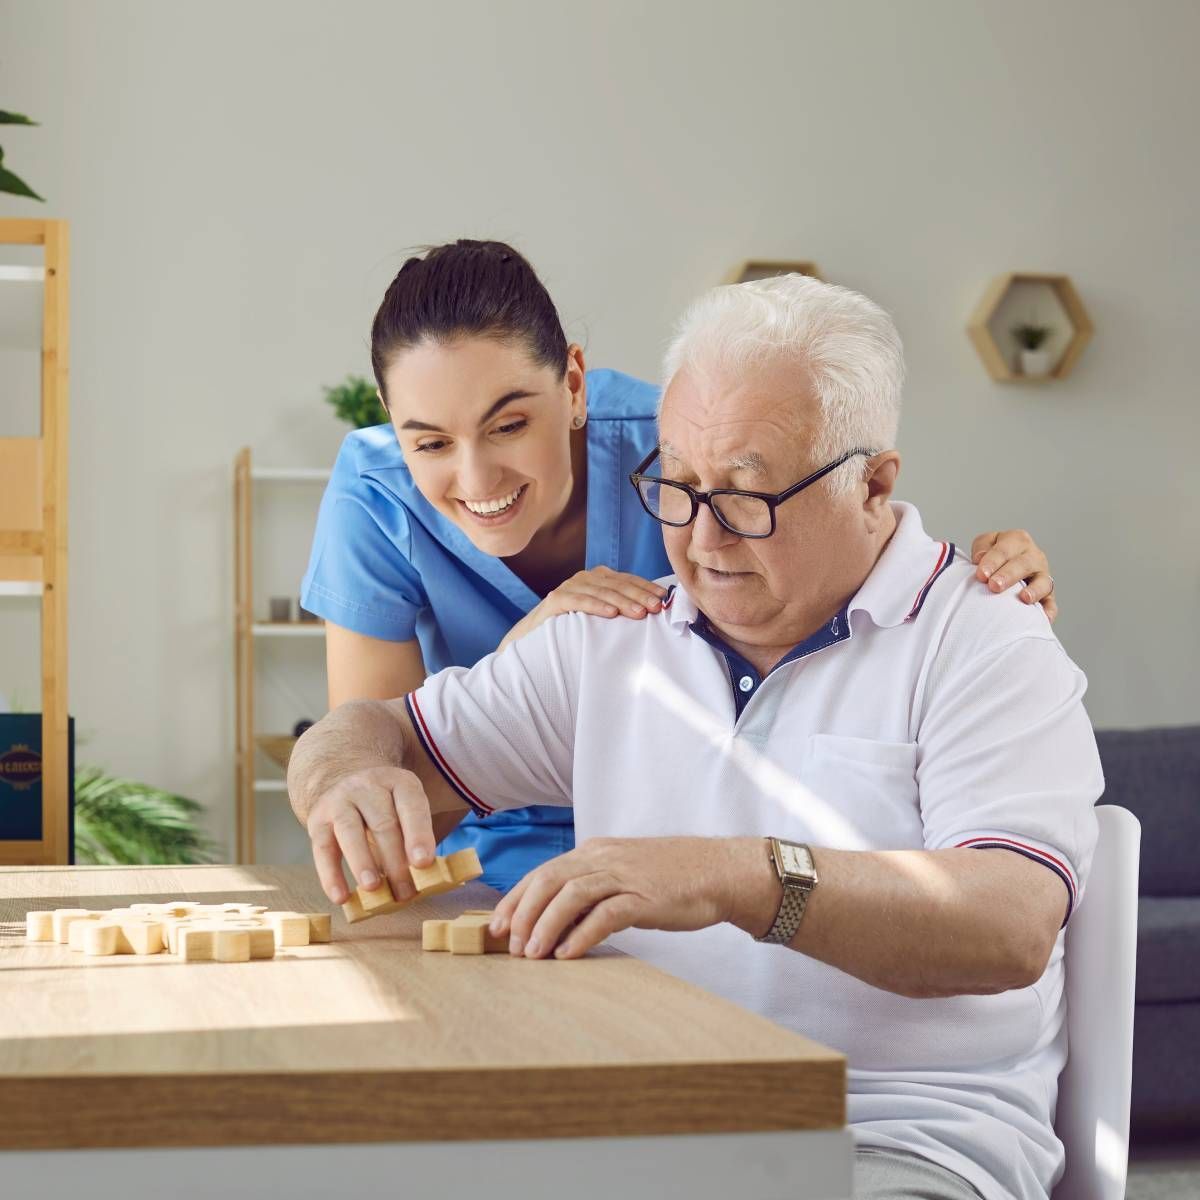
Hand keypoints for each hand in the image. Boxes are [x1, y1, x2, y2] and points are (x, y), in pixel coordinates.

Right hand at [304, 764, 436, 905]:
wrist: (344, 784)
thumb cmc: (387, 809)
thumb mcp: (407, 812)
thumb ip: (416, 841)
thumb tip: (425, 881)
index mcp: (399, 782)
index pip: (411, 806)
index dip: (418, 835)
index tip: (424, 863)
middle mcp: (368, 786)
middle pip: (383, 823)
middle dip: (395, 861)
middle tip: (405, 892)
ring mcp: (340, 800)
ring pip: (350, 831)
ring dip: (362, 862)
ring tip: (373, 888)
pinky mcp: (317, 819)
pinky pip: (322, 848)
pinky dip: (331, 875)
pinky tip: (341, 897)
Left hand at [489, 836, 748, 958]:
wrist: (719, 871)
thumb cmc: (671, 878)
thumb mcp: (623, 874)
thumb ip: (592, 890)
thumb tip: (557, 922)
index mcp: (595, 851)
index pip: (543, 872)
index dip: (516, 899)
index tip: (497, 926)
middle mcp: (604, 857)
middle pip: (549, 880)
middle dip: (523, 913)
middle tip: (508, 944)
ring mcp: (625, 875)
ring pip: (571, 895)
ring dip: (546, 925)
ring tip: (532, 955)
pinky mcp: (645, 897)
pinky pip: (605, 914)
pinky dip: (582, 934)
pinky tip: (568, 954)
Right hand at [499, 568, 668, 649]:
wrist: (533, 643)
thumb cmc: (572, 632)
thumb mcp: (600, 619)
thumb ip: (620, 611)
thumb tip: (653, 614)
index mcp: (597, 579)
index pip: (627, 579)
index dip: (645, 587)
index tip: (664, 599)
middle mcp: (584, 579)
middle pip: (616, 584)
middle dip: (639, 595)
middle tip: (656, 607)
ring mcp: (568, 588)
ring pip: (600, 591)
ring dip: (622, 601)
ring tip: (639, 613)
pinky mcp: (555, 601)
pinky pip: (578, 600)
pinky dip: (595, 605)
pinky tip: (610, 614)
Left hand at [971, 529, 1057, 622]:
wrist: (1002, 569)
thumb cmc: (991, 557)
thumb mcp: (985, 545)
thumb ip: (982, 548)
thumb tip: (980, 558)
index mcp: (1016, 540)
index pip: (1004, 549)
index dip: (992, 561)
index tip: (981, 575)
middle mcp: (1033, 556)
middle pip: (1023, 564)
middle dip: (1009, 575)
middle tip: (994, 586)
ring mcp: (1042, 575)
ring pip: (1043, 582)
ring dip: (1034, 590)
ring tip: (1024, 598)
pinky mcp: (1048, 594)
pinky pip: (1051, 603)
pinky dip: (1048, 610)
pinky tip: (1043, 617)